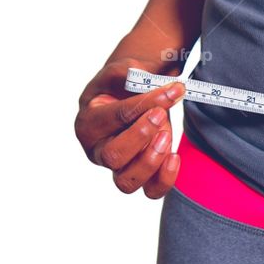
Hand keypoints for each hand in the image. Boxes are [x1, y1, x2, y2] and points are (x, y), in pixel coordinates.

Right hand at [74, 56, 186, 199]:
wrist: (133, 96)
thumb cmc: (123, 85)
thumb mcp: (122, 71)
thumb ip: (129, 72)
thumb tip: (144, 78)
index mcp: (88, 123)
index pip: (115, 117)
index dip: (146, 103)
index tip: (174, 90)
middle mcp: (98, 150)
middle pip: (113, 156)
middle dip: (141, 135)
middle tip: (161, 114)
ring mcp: (117, 168)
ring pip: (126, 182)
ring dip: (151, 160)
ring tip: (166, 134)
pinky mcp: (139, 176)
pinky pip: (150, 191)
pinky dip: (164, 179)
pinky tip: (175, 156)